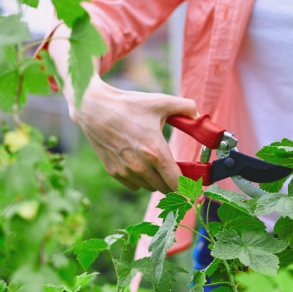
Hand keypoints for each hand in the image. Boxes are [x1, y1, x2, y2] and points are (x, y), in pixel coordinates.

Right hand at [71, 76, 197, 191]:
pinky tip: (141, 165)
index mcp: (156, 152)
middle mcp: (141, 167)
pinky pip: (135, 185)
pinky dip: (141, 180)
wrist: (93, 109)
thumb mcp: (160, 102)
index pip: (177, 183)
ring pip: (150, 188)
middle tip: (178, 173)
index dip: (187, 188)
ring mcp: (126, 171)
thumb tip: (199, 114)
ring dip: (157, 181)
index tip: (193, 187)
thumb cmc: (128, 105)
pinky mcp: (114, 172)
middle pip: (165, 189)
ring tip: (157, 165)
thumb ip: (186, 107)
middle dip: (174, 183)